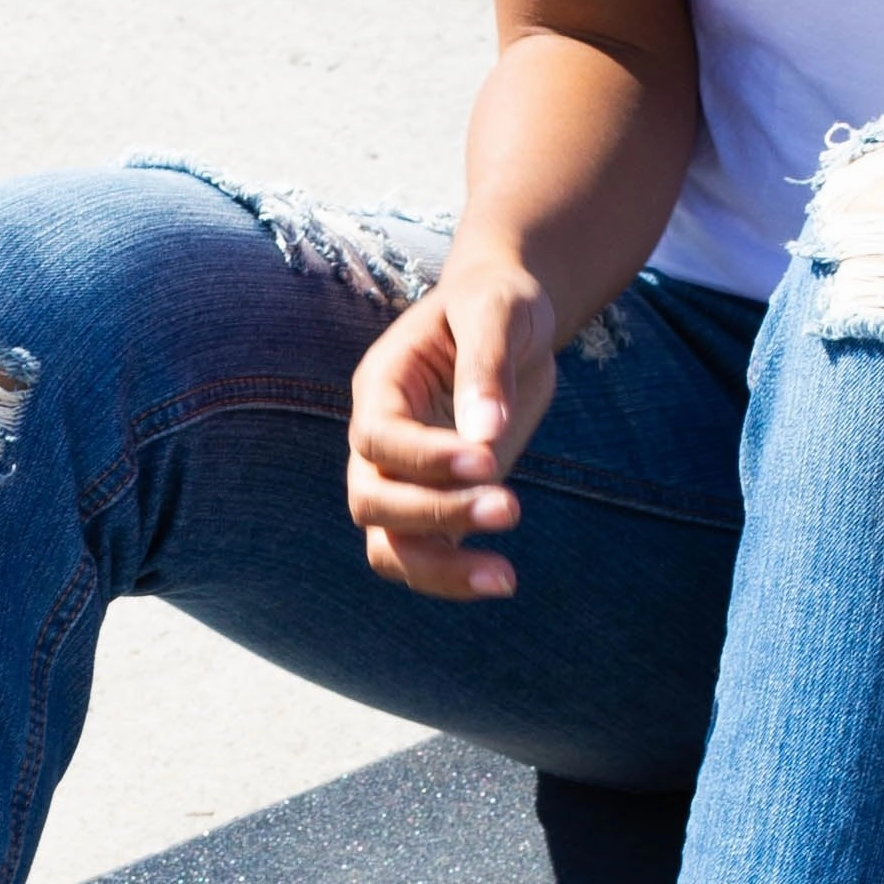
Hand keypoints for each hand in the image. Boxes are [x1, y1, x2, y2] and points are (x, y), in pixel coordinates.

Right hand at [346, 256, 561, 595]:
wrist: (509, 319)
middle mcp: (380, 440)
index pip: (379, 437)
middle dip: (435, 512)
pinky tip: (503, 579)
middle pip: (371, 500)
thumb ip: (486, 366)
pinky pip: (426, 558)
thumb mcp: (496, 311)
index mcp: (382, 387)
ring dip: (440, 568)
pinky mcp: (438, 507)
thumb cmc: (497, 303)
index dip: (425, 457)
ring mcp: (404, 480)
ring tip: (506, 578)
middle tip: (511, 507)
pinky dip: (456, 577)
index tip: (488, 459)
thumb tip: (488, 433)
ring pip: (388, 546)